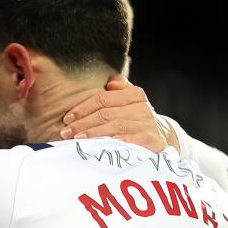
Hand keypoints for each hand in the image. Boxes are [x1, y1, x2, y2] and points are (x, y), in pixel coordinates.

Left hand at [58, 75, 175, 151]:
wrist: (160, 136)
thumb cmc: (135, 117)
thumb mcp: (128, 99)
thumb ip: (119, 88)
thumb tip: (110, 82)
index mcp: (135, 94)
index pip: (103, 99)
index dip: (83, 108)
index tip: (67, 118)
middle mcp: (142, 108)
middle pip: (106, 114)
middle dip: (83, 123)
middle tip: (66, 132)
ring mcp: (148, 124)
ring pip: (115, 126)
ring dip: (94, 133)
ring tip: (77, 140)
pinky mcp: (153, 140)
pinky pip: (131, 140)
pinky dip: (115, 142)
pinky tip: (101, 146)